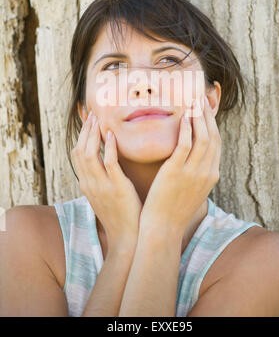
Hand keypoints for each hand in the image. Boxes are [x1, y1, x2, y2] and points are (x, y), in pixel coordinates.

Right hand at [71, 111, 142, 249]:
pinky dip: (108, 147)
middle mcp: (89, 183)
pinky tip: (111, 135)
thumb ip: (101, 178)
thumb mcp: (104, 194)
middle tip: (92, 115)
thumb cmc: (119, 214)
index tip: (88, 122)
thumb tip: (103, 162)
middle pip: (79, 151)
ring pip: (89, 155)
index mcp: (86, 184)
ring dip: (93, 135)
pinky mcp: (116, 188)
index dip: (80, 136)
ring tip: (98, 120)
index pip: (76, 155)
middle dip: (85, 131)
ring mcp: (101, 186)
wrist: (126, 237)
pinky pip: (109, 164)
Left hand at [140, 97, 221, 233]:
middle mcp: (207, 171)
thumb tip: (192, 156)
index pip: (217, 143)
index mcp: (212, 175)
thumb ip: (196, 171)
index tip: (206, 109)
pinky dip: (187, 129)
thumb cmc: (174, 208)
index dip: (212, 124)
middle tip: (201, 99)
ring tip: (193, 102)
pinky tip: (183, 117)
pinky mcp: (177, 172)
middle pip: (213, 136)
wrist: (164, 227)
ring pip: (202, 137)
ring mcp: (193, 172)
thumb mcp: (193, 188)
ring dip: (199, 117)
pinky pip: (185, 145)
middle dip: (207, 116)